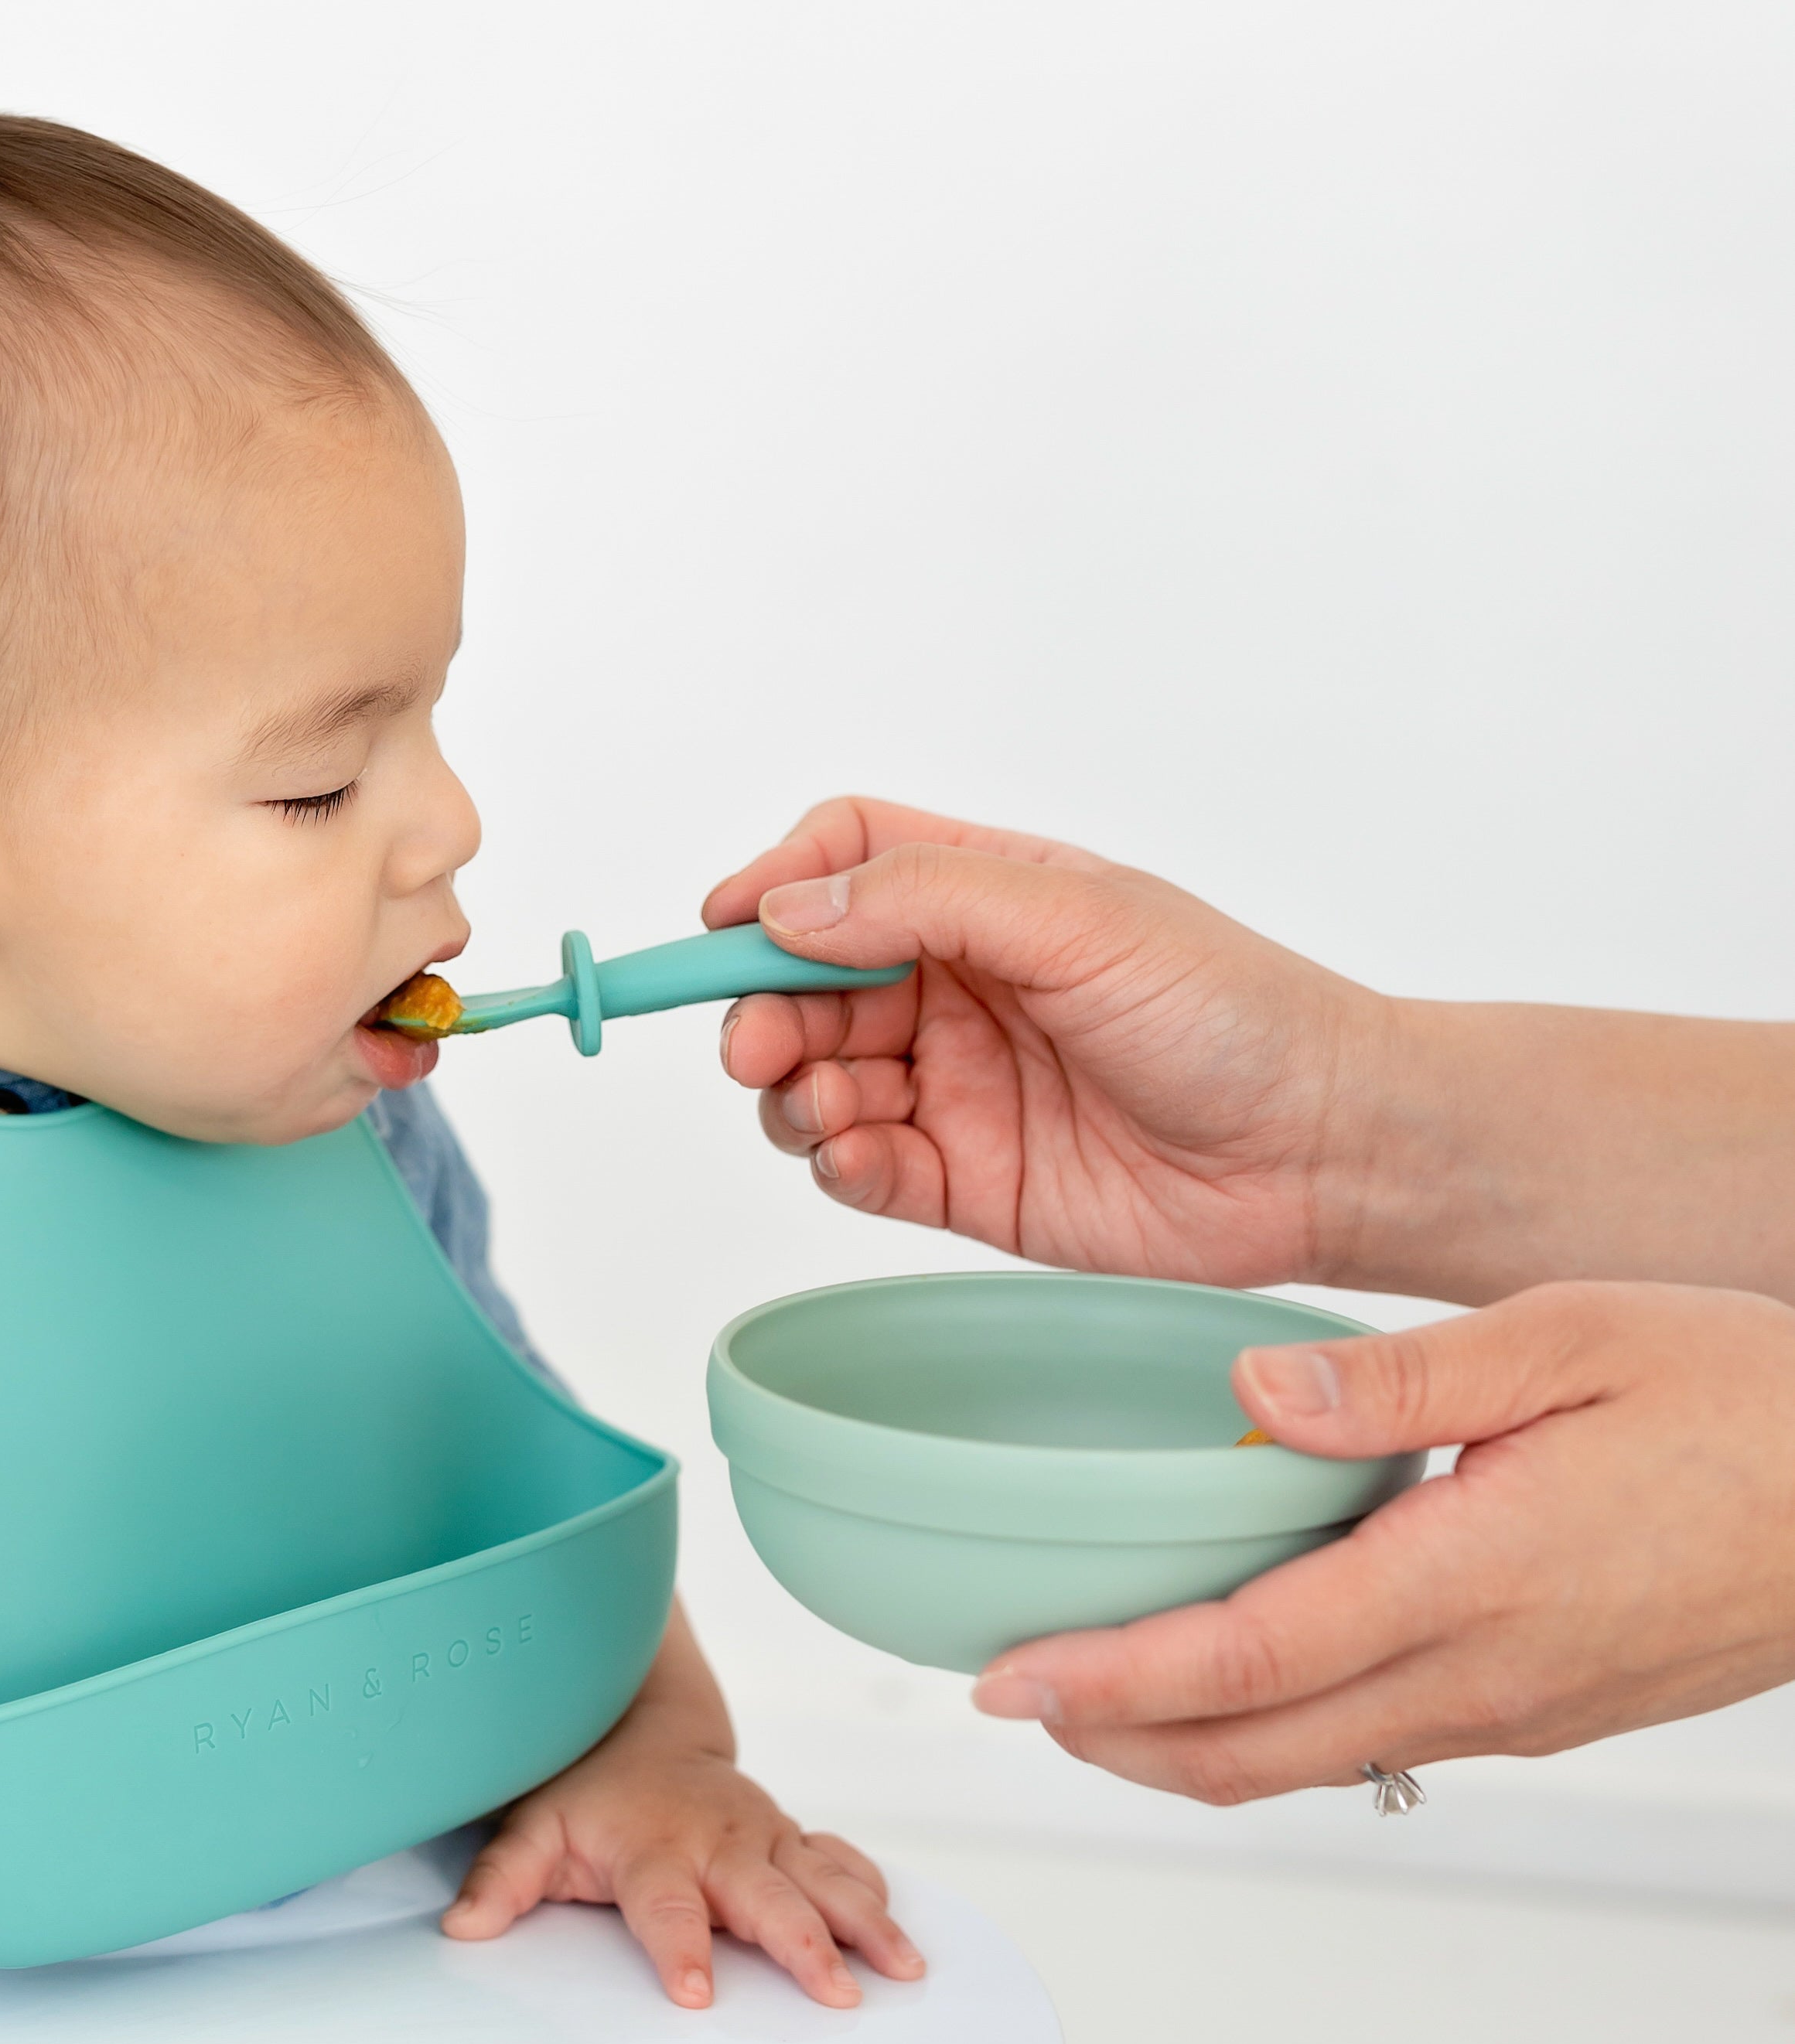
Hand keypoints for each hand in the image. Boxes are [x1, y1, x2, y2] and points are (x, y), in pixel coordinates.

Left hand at [442, 1608, 923, 2004]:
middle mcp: (718, 1841)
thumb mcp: (532, 1828)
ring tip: (905, 1969)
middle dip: (803, 1943)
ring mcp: (763, 1835)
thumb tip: (462, 1929)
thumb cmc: (583, 1790)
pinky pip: (840, 1859)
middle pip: (764, 1897)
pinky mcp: (791, 1836)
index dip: (679, 1948)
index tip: (696, 1993)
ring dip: (864, 1922)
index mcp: (654, 1848)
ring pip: (821, 1878)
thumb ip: (502, 1881)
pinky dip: (874, 1890)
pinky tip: (906, 1932)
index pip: (666, 1906)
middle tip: (836, 1992)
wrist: (638, 1721)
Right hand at [706, 796, 1395, 1287]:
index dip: (774, 886)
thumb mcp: (1075, 918)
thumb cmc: (1232, 1013)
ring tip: (828, 1110)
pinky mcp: (964, 1181)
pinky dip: (837, 1164)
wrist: (1320, 1149)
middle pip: (803, 982)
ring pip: (814, 1082)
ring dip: (792, 1094)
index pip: (842, 862)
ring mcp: (956, 1085)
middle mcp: (956, 987)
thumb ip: (924, 898)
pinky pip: (861, 1169)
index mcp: (985, 898)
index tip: (724, 925)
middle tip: (757, 1047)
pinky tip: (861, 1156)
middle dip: (761, 1010)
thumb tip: (788, 910)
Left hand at [972, 1282, 1794, 1796]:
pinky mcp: (1539, 1714)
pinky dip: (1270, 1726)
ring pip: (1303, 1762)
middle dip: (1109, 1737)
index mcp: (1471, 1580)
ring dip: (1182, 1740)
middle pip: (1244, 1753)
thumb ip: (1393, 1377)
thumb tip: (1248, 1393)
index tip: (1001, 1685)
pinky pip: (1370, 1743)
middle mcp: (1481, 1677)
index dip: (1104, 1683)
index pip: (1240, 1663)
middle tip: (1010, 1694)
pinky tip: (1234, 1664)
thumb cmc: (1754, 1399)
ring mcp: (1513, 1713)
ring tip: (1091, 1683)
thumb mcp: (1568, 1336)